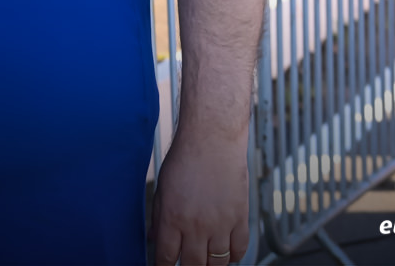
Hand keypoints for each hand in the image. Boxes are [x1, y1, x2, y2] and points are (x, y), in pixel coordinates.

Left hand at [151, 130, 248, 263]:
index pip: (166, 258)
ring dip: (211, 265)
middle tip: (187, 264)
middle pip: (193, 265)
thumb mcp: (162, 189)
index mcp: (171, 217)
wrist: (212, 141)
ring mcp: (220, 224)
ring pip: (217, 263)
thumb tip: (154, 240)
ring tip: (206, 259)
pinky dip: (233, 256)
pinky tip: (225, 252)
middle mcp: (195, 225)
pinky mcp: (240, 218)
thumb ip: (159, 218)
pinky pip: (239, 250)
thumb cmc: (184, 160)